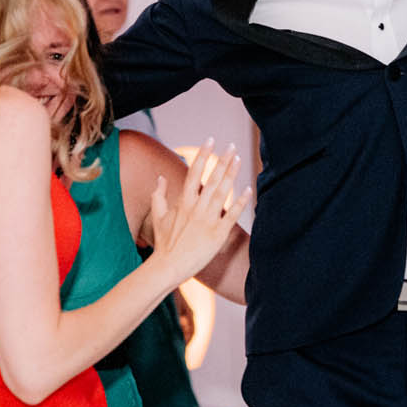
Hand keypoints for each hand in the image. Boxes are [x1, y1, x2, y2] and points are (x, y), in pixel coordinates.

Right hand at [148, 141, 252, 280]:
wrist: (168, 266)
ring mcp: (207, 220)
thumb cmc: (164, 243)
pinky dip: (241, 202)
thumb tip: (160, 177)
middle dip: (222, 161)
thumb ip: (158, 195)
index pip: (194, 172)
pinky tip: (248, 189)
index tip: (210, 140)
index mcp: (183, 202)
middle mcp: (196, 208)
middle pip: (212, 179)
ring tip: (239, 159)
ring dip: (231, 175)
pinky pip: (231, 214)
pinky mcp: (218, 234)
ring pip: (222, 192)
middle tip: (231, 146)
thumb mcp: (158, 217)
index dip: (202, 155)